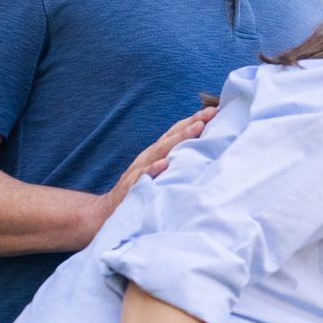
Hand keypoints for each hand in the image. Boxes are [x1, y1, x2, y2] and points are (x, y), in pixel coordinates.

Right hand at [92, 107, 216, 229]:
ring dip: (178, 139)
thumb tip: (204, 152)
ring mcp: (139, 171)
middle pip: (171, 137)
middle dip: (191, 123)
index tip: (215, 110)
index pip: (176, 132)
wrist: (107, 211)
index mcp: (156, 153)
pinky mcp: (131, 187)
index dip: (194, 120)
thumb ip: (175, 160)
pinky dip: (152, 170)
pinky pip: (142, 177)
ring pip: (159, 151)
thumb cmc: (141, 189)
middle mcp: (148, 157)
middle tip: (210, 113)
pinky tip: (164, 164)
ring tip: (197, 128)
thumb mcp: (159, 172)